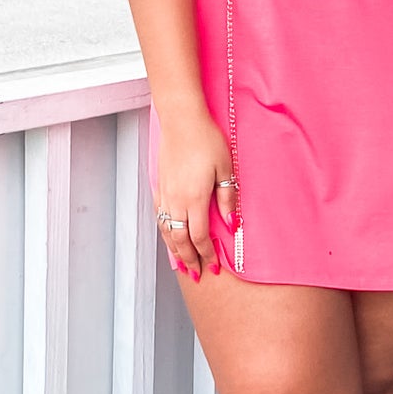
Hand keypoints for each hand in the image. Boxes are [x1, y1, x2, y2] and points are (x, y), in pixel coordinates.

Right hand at [155, 110, 236, 280]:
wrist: (182, 119)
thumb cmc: (206, 140)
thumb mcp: (226, 169)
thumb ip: (227, 199)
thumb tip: (232, 224)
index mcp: (194, 200)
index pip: (200, 237)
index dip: (207, 255)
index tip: (214, 267)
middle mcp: (176, 201)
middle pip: (180, 240)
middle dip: (189, 259)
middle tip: (197, 274)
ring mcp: (165, 193)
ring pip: (166, 230)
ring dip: (174, 250)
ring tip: (181, 264)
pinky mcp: (160, 185)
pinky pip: (160, 216)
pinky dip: (164, 232)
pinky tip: (168, 236)